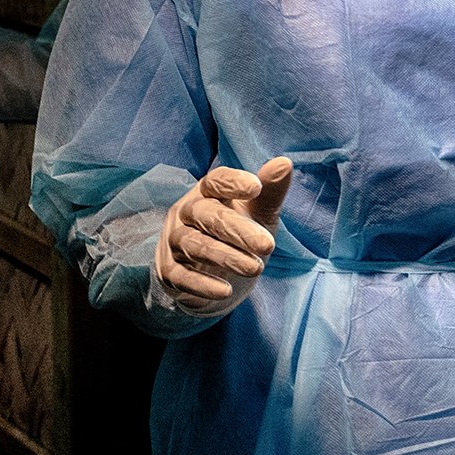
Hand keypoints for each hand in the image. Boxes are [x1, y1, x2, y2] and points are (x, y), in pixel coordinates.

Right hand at [153, 157, 293, 313]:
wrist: (214, 275)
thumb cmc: (238, 234)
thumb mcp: (258, 213)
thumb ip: (270, 191)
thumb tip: (284, 163)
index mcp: (208, 193)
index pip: (215, 180)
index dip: (232, 182)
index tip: (256, 187)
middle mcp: (187, 213)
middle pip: (206, 214)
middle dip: (237, 229)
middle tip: (268, 245)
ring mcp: (175, 242)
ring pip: (194, 244)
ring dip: (226, 257)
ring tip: (256, 268)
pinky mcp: (170, 272)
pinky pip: (182, 276)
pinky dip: (203, 284)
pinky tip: (225, 291)